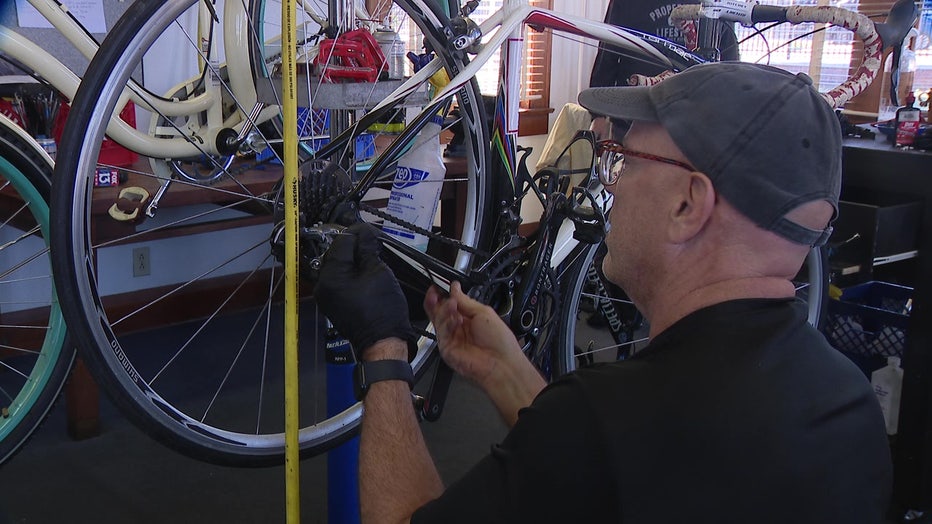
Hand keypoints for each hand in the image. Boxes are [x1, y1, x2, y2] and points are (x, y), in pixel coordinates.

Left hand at [315, 223, 415, 360]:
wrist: (383, 342)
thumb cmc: (382, 311)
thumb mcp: (378, 271)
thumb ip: (367, 249)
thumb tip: (364, 233)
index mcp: (331, 276)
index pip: (341, 242)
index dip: (358, 234)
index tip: (370, 233)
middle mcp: (322, 285)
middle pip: (335, 253)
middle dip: (353, 247)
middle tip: (371, 244)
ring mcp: (325, 296)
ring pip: (336, 266)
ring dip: (351, 259)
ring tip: (369, 257)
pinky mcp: (332, 303)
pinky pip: (338, 280)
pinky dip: (349, 273)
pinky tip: (363, 272)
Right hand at [423, 282, 523, 385]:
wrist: (500, 363)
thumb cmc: (499, 341)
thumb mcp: (483, 312)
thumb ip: (465, 301)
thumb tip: (454, 288)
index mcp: (468, 318)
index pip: (450, 304)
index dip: (443, 295)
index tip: (438, 286)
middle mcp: (458, 328)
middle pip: (439, 311)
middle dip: (436, 301)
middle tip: (435, 292)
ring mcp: (451, 338)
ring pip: (437, 319)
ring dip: (444, 309)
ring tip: (452, 305)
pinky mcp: (446, 348)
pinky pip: (440, 331)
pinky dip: (446, 322)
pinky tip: (455, 319)